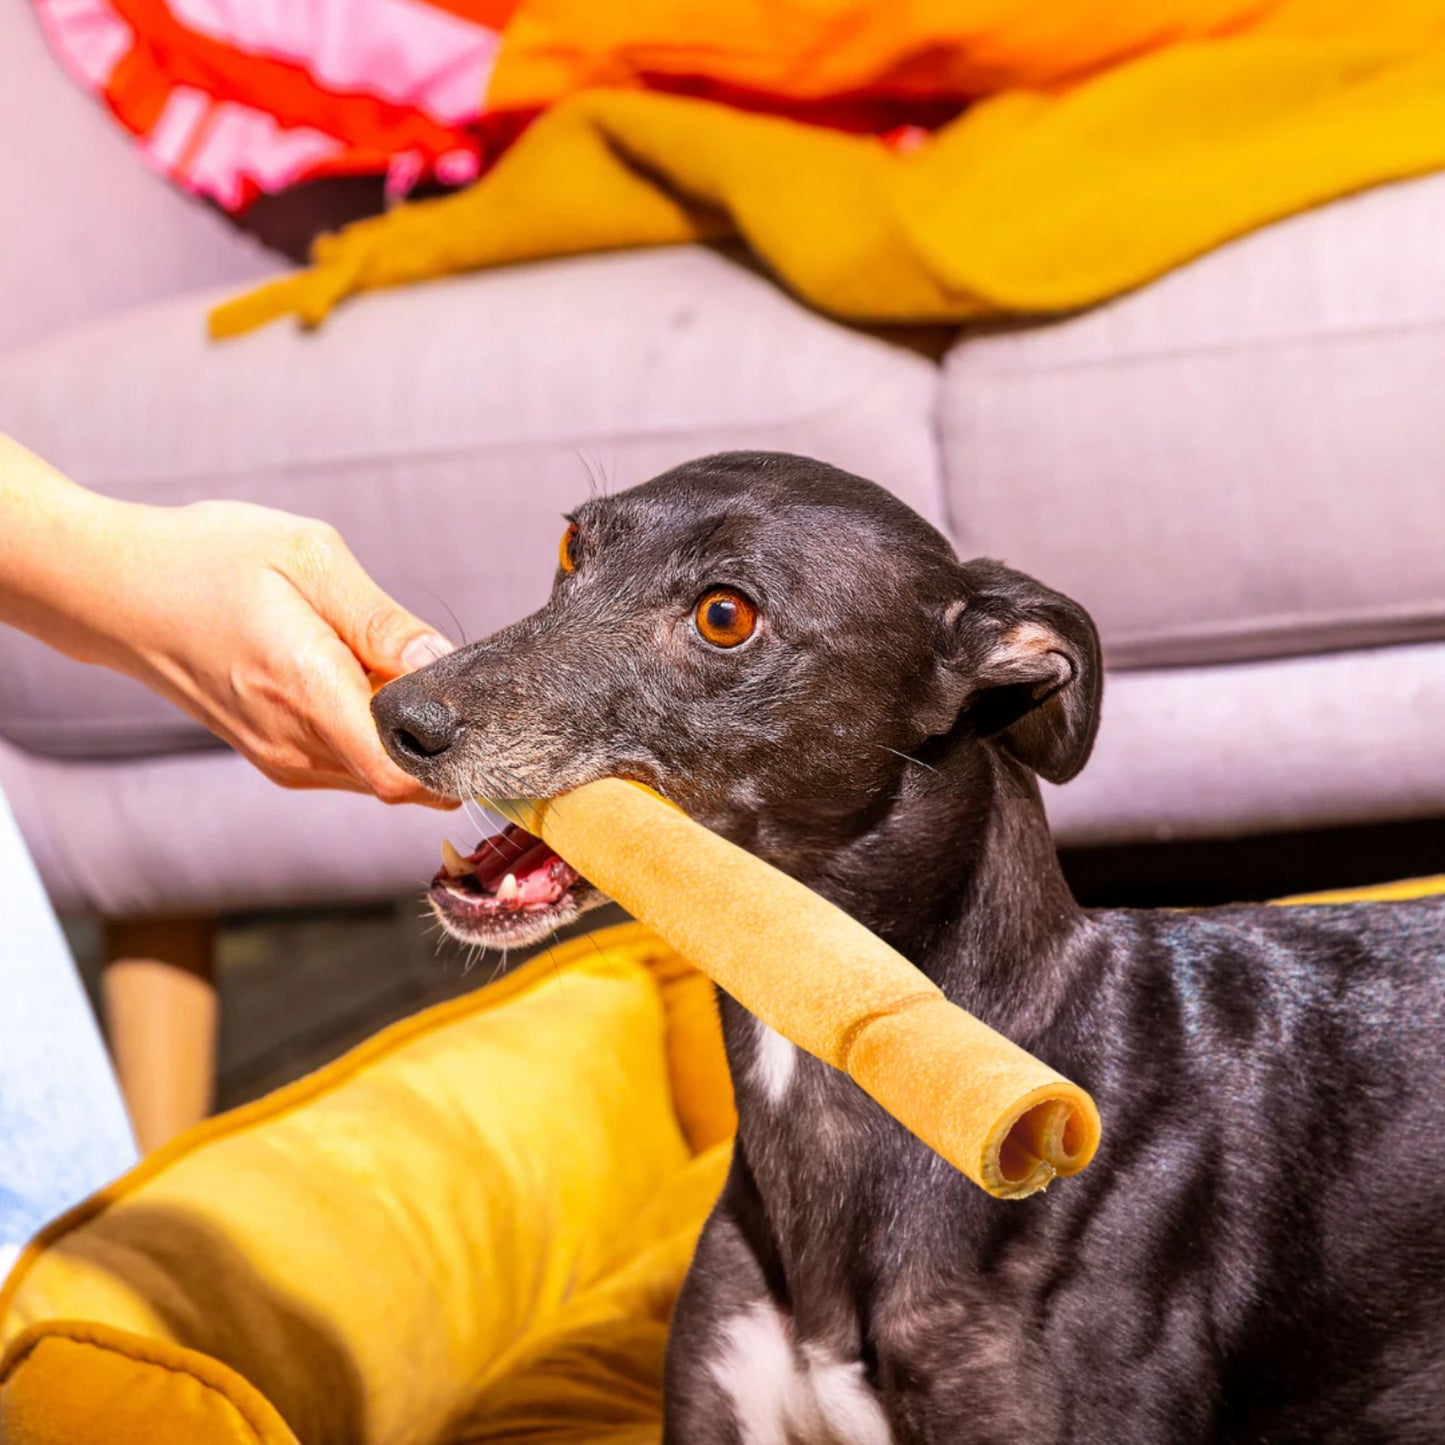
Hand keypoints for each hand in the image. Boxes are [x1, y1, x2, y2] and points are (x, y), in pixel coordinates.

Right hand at [91, 500, 461, 804]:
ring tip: (391, 666)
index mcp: (306, 690)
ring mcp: (283, 761)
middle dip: (439, 739)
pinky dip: (375, 736)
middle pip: (404, 779)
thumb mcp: (308, 558)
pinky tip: (364, 682)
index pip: (403, 776)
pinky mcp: (278, 760)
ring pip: (380, 774)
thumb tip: (444, 663)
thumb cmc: (208, 559)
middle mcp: (295, 745)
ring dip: (406, 737)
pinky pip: (352, 765)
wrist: (116, 591)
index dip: (457, 760)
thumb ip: (382, 621)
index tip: (486, 721)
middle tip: (448, 678)